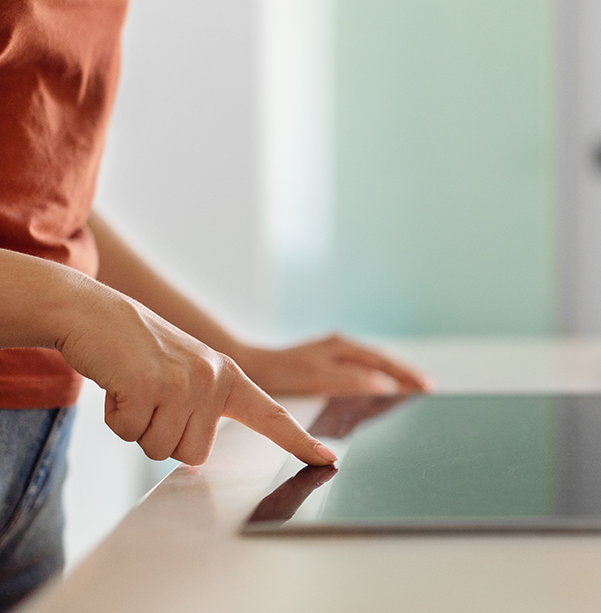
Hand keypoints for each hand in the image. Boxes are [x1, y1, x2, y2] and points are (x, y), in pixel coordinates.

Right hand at [59, 293, 336, 466]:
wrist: (96, 314)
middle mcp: (214, 379)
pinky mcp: (148, 387)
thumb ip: (205, 407)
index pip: (272, 416)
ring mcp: (183, 382)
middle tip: (151, 396)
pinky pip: (130, 434)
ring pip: (161, 449)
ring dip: (139, 427)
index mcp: (229, 377)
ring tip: (135, 389)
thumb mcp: (188, 372)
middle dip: (164, 435)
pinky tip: (118, 387)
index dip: (299, 442)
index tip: (329, 460)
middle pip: (193, 453)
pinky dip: (116, 419)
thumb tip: (199, 454)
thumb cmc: (140, 352)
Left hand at [231, 334, 433, 396]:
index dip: (406, 375)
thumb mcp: (316, 378)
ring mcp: (333, 354)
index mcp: (342, 347)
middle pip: (382, 361)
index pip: (384, 362)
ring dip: (392, 376)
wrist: (248, 368)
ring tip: (410, 388)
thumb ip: (349, 380)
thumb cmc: (279, 373)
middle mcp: (341, 347)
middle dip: (405, 374)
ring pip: (372, 365)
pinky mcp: (325, 365)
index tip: (426, 387)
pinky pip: (359, 371)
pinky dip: (375, 379)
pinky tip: (378, 389)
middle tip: (427, 388)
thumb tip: (383, 383)